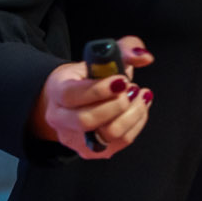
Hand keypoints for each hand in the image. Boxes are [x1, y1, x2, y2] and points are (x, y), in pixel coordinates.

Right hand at [31, 35, 156, 158]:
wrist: (76, 99)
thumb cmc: (91, 75)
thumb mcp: (103, 55)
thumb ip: (124, 49)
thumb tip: (144, 57)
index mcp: (58, 90)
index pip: (72, 95)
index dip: (99, 89)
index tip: (121, 80)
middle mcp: (60, 118)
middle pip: (86, 120)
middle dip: (117, 104)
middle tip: (131, 89)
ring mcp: (74, 138)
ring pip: (107, 135)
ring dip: (132, 113)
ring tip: (138, 95)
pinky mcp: (91, 151)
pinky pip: (120, 142)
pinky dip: (137, 123)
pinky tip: (139, 107)